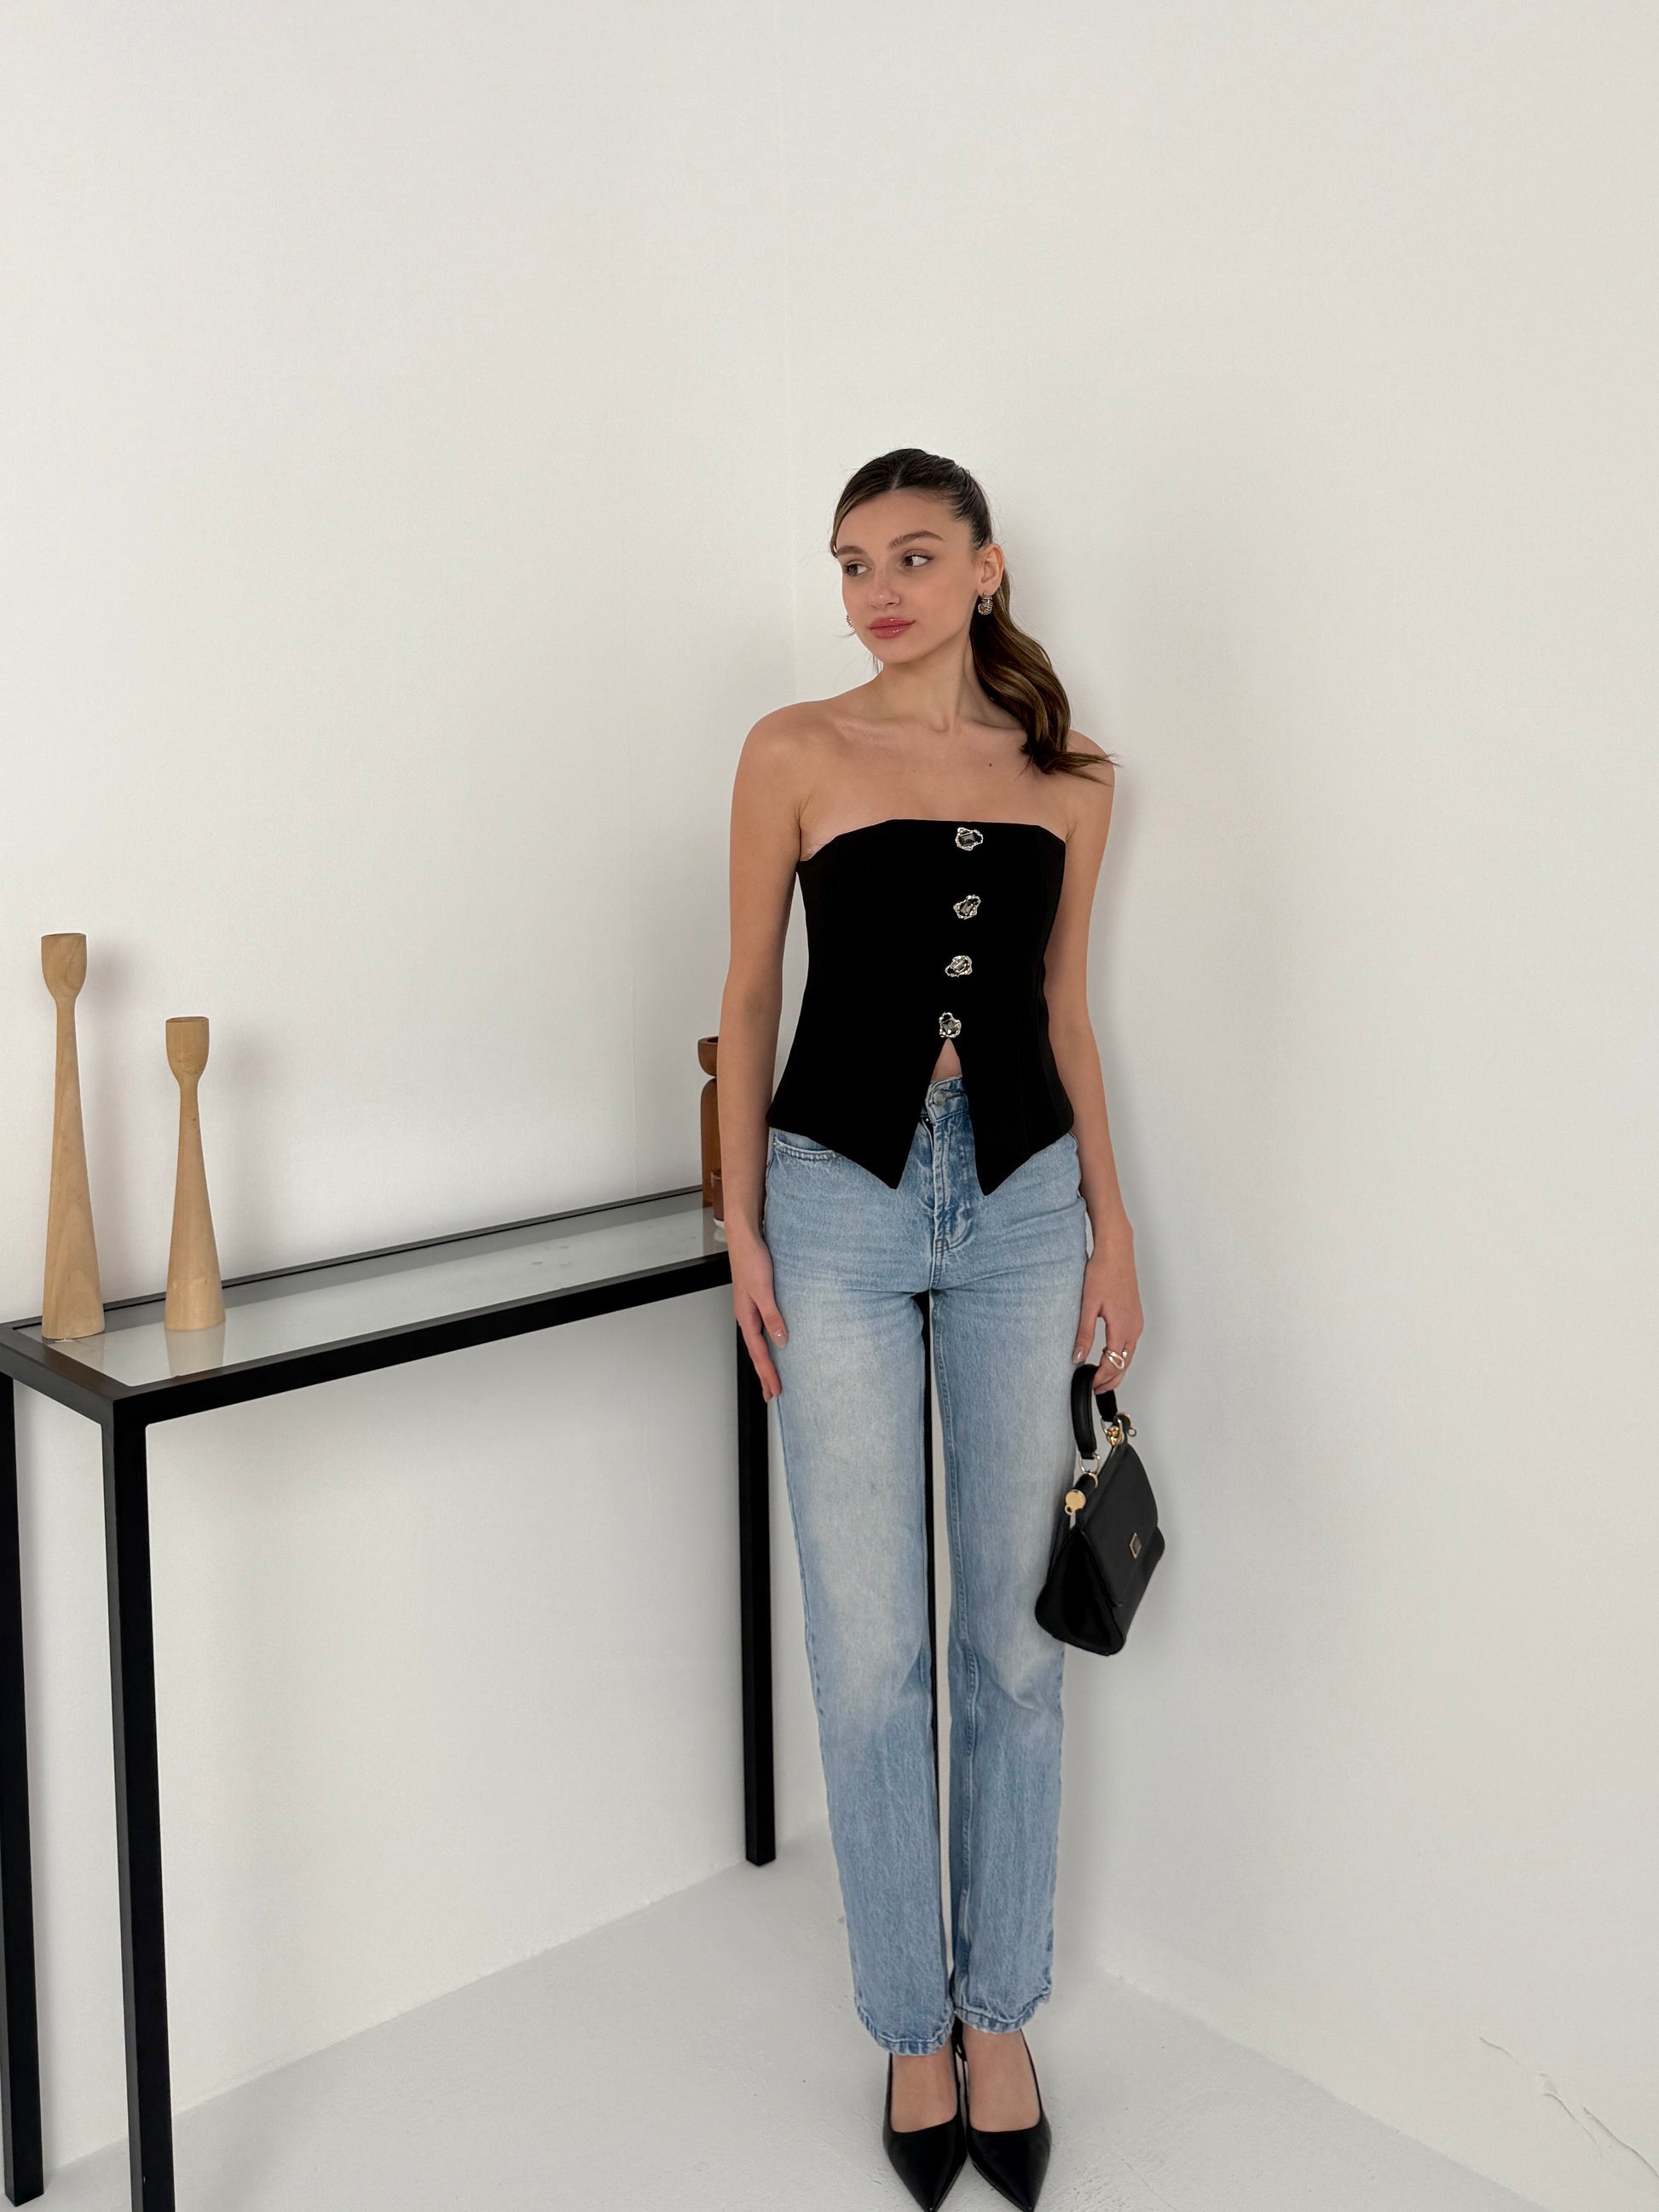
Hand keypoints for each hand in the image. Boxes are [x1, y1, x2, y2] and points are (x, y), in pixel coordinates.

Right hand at [730, 1229, 787, 1400]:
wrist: (745, 1237)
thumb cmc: (751, 1259)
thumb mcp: (764, 1290)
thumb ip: (772, 1316)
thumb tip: (781, 1341)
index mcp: (746, 1317)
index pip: (758, 1353)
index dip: (768, 1373)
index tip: (775, 1391)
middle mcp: (747, 1315)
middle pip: (756, 1352)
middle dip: (764, 1374)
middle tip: (772, 1394)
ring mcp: (750, 1308)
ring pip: (758, 1341)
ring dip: (765, 1360)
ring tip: (772, 1376)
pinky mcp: (757, 1299)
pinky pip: (762, 1328)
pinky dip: (767, 1342)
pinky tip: (775, 1342)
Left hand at [1073, 1242, 1142, 1393]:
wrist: (1116, 1252)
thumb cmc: (1102, 1273)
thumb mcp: (1087, 1305)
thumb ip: (1083, 1334)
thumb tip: (1078, 1357)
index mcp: (1122, 1328)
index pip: (1114, 1364)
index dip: (1102, 1378)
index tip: (1090, 1385)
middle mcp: (1134, 1328)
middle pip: (1125, 1364)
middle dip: (1112, 1379)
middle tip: (1096, 1390)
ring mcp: (1137, 1322)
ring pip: (1129, 1355)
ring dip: (1117, 1369)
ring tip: (1102, 1378)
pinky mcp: (1135, 1316)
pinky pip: (1130, 1344)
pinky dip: (1122, 1356)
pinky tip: (1110, 1356)